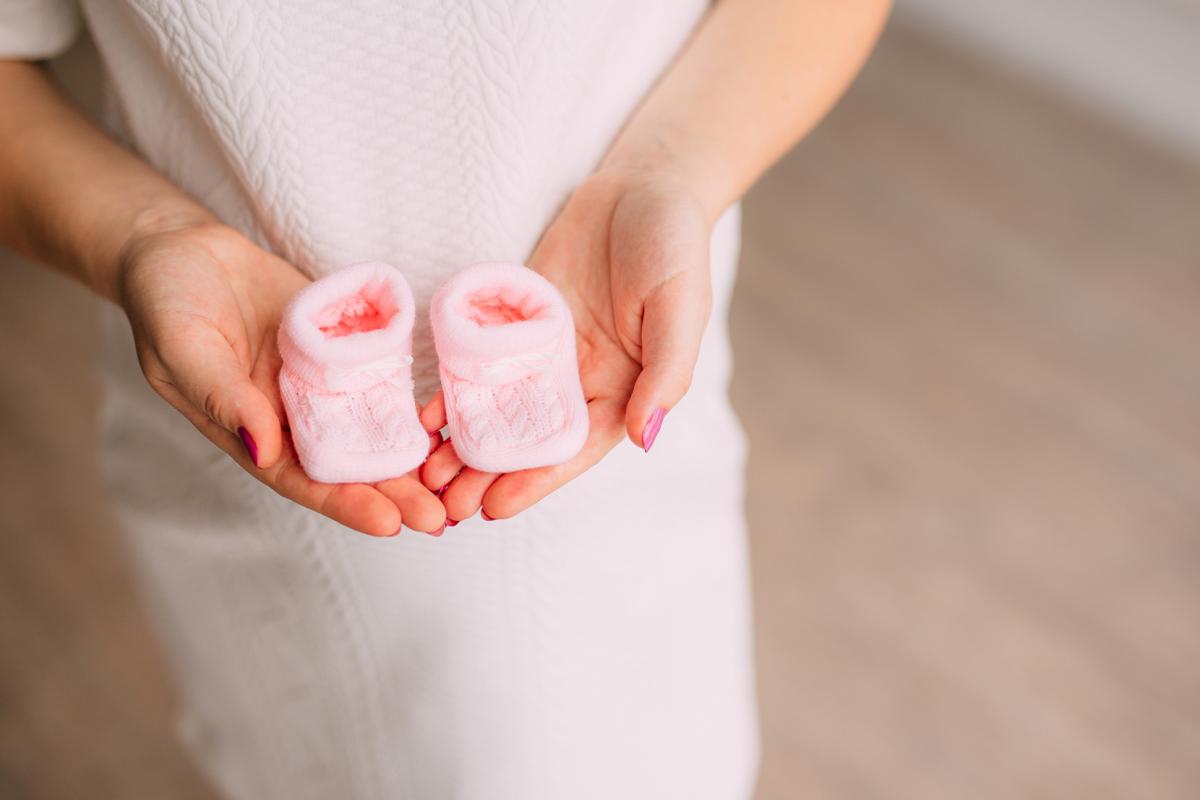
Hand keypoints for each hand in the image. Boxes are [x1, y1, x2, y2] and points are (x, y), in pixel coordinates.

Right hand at [118, 220, 445, 534]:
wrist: (182, 250)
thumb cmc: (166, 300)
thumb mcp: (183, 347)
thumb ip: (223, 397)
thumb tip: (264, 449)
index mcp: (249, 430)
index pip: (302, 479)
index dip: (346, 503)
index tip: (389, 524)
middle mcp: (290, 416)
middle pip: (348, 464)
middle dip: (394, 493)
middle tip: (440, 519)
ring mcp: (318, 384)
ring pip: (371, 428)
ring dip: (411, 456)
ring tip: (456, 479)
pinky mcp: (340, 348)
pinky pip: (379, 378)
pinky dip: (409, 400)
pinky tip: (448, 419)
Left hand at [420, 166, 713, 520]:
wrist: (644, 184)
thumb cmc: (676, 247)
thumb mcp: (681, 308)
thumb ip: (666, 372)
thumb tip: (642, 436)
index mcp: (622, 388)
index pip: (575, 448)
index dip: (537, 480)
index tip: (496, 509)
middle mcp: (579, 379)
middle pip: (530, 439)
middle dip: (489, 474)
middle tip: (443, 507)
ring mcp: (543, 352)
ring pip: (499, 408)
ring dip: (464, 443)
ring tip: (424, 474)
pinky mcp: (515, 319)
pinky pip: (481, 359)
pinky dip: (454, 388)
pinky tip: (423, 414)